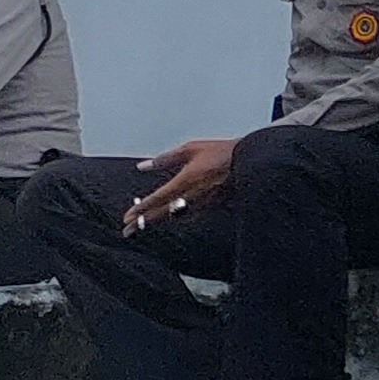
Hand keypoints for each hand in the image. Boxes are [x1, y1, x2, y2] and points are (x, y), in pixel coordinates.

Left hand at [121, 139, 239, 235]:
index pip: (156, 199)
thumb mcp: (191, 148)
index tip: (127, 217)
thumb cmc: (223, 153)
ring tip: (143, 226)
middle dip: (143, 223)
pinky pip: (186, 215)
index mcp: (184, 181)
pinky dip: (173, 218)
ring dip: (156, 222)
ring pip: (173, 217)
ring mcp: (201, 204)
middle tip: (128, 231)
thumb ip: (165, 159)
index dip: (140, 209)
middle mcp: (191, 196)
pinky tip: (169, 218)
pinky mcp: (210, 206)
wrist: (251, 161)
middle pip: (161, 214)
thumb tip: (143, 166)